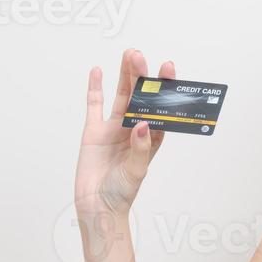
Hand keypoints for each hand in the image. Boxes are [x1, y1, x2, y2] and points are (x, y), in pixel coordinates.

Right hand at [74, 48, 169, 213]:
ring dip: (125, 76)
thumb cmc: (121, 193)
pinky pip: (95, 105)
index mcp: (151, 138)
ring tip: (129, 55)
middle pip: (141, 97)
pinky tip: (98, 70)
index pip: (161, 108)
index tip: (167, 69)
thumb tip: (142, 124)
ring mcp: (113, 128)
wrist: (97, 206)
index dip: (165, 89)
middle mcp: (134, 129)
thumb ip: (140, 148)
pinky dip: (95, 88)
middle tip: (140, 56)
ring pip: (121, 96)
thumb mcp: (136, 172)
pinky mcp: (94, 131)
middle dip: (142, 77)